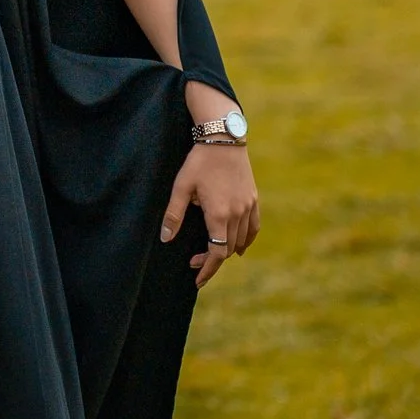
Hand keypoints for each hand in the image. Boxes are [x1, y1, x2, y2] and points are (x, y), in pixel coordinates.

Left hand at [160, 140, 259, 287]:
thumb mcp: (181, 187)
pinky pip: (254, 227)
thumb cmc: (199, 162)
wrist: (224, 139)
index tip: (197, 279)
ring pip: (241, 240)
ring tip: (211, 254)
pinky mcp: (254, 199)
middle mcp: (238, 214)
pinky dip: (247, 240)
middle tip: (194, 262)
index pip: (216, 253)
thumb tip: (165, 239)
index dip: (207, 269)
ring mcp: (248, 207)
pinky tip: (240, 247)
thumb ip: (174, 214)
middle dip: (212, 260)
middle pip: (228, 249)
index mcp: (219, 215)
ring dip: (227, 251)